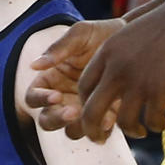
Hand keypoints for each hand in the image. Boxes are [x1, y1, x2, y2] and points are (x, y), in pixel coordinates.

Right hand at [25, 18, 122, 133]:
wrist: (131, 39)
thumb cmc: (99, 33)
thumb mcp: (79, 34)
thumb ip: (58, 48)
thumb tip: (34, 65)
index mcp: (50, 79)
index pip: (33, 97)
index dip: (41, 100)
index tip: (56, 95)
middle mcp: (62, 98)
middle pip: (47, 120)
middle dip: (58, 119)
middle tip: (74, 111)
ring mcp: (82, 109)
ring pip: (71, 131)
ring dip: (79, 128)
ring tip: (93, 116)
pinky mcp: (103, 115)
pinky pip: (98, 131)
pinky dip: (102, 130)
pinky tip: (110, 119)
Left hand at [28, 0, 164, 139]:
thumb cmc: (164, 24)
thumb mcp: (129, 34)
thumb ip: (117, 55)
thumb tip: (114, 79)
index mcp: (106, 52)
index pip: (84, 86)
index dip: (85, 104)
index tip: (94, 114)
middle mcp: (116, 68)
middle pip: (92, 110)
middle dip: (92, 130)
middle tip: (99, 140)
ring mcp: (137, 80)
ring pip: (124, 122)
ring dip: (132, 132)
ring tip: (142, 131)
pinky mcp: (159, 89)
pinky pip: (152, 121)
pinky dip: (157, 126)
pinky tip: (163, 123)